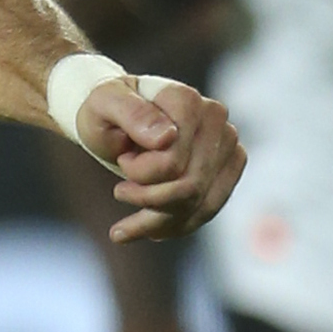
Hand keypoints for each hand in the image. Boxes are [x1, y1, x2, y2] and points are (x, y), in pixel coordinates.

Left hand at [80, 78, 244, 243]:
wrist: (116, 118)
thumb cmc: (106, 110)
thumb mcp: (102, 105)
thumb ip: (133, 115)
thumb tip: (166, 138)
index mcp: (185, 100)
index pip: (172, 162)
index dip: (141, 173)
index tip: (122, 161)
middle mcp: (214, 118)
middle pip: (190, 187)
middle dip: (148, 199)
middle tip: (120, 191)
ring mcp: (227, 143)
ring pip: (200, 204)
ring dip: (158, 221)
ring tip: (124, 226)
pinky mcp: (230, 166)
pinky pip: (208, 210)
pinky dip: (174, 226)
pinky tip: (146, 231)